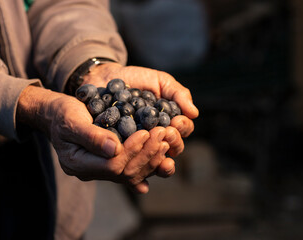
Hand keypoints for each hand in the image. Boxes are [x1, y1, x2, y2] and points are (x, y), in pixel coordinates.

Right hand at [17, 85, 170, 192]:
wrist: (57, 114)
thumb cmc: (62, 113)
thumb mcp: (72, 119)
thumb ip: (91, 135)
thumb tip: (114, 148)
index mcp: (78, 163)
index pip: (111, 165)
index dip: (131, 151)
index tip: (146, 132)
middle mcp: (90, 171)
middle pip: (125, 172)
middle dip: (146, 154)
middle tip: (162, 134)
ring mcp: (100, 169)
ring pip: (131, 173)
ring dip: (151, 158)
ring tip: (165, 141)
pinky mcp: (109, 163)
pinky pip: (131, 169)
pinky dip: (147, 163)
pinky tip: (162, 159)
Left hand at [82, 63, 198, 174]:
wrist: (108, 77)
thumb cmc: (138, 80)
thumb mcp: (160, 81)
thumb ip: (178, 94)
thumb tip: (194, 113)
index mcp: (170, 124)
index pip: (182, 132)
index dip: (182, 130)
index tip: (176, 121)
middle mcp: (157, 138)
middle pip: (172, 149)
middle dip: (172, 142)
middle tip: (165, 132)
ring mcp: (139, 145)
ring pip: (153, 158)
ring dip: (156, 152)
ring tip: (150, 139)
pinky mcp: (120, 148)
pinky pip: (129, 158)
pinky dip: (133, 156)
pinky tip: (131, 151)